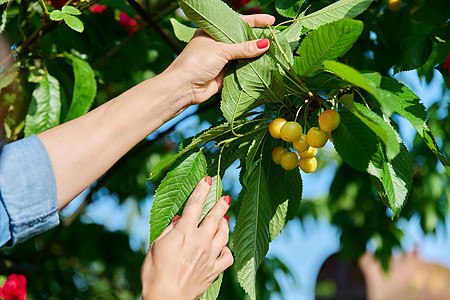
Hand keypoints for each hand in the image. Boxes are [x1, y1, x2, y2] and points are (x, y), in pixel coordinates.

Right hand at [141, 177, 232, 299]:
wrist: (165, 299)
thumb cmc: (154, 274)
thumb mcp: (155, 247)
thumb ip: (169, 230)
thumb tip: (179, 220)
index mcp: (184, 232)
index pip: (195, 204)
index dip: (202, 189)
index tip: (208, 179)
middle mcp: (200, 241)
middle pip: (214, 217)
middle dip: (221, 204)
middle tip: (226, 196)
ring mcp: (210, 256)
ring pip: (224, 234)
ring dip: (225, 223)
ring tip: (225, 218)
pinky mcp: (214, 271)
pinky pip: (227, 256)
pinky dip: (228, 249)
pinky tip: (225, 246)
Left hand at [164, 14, 275, 105]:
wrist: (184, 87)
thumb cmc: (197, 62)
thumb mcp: (221, 50)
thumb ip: (244, 48)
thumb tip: (266, 43)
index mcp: (213, 31)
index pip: (237, 22)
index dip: (254, 21)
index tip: (271, 21)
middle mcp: (217, 44)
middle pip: (241, 39)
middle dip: (257, 38)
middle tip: (275, 37)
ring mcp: (221, 59)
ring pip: (243, 55)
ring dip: (256, 54)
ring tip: (274, 51)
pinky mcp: (225, 73)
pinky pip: (241, 68)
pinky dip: (251, 67)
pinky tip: (264, 65)